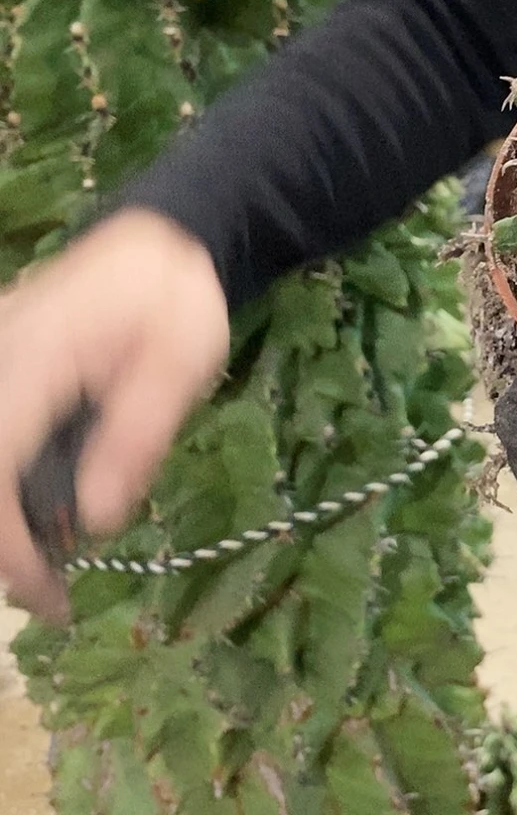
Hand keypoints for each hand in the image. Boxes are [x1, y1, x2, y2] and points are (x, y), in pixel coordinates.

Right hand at [0, 209, 228, 621]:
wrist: (158, 241)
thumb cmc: (174, 297)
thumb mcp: (179, 363)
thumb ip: (136, 437)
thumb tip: (93, 524)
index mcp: (32, 360)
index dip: (7, 544)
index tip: (46, 593)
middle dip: (3, 543)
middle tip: (50, 595)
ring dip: (6, 518)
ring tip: (49, 572)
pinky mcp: (1, 371)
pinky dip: (10, 485)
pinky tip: (44, 517)